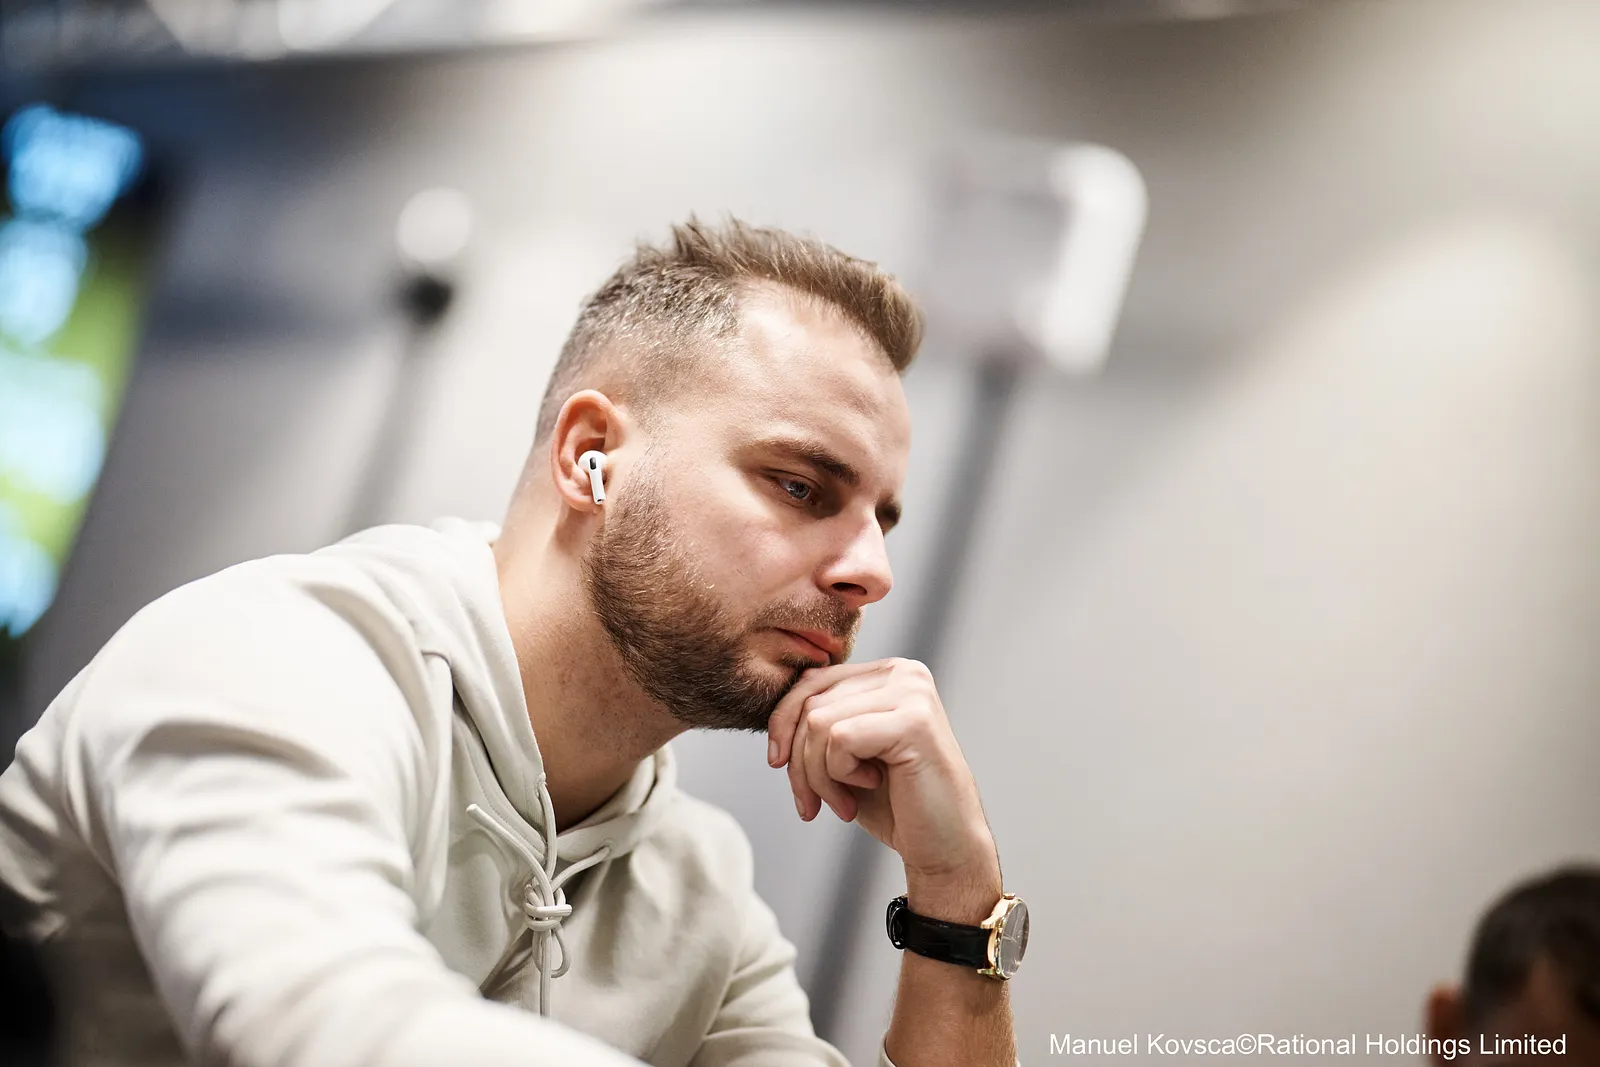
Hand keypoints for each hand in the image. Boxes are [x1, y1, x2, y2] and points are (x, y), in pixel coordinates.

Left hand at [766, 658, 999, 889]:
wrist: (944, 846)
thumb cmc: (896, 803)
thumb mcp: (845, 755)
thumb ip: (819, 722)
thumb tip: (776, 713)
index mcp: (887, 673)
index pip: (810, 682)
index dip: (782, 724)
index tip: (777, 764)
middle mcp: (902, 673)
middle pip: (810, 703)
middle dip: (798, 762)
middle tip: (813, 804)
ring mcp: (911, 692)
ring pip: (818, 722)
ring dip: (818, 776)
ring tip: (843, 804)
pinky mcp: (913, 721)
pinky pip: (840, 739)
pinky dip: (840, 775)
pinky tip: (868, 788)